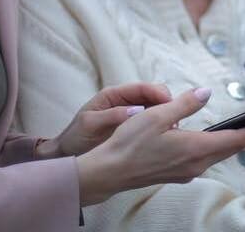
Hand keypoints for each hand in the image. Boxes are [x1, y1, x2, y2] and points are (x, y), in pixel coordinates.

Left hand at [39, 83, 173, 158]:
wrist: (69, 155)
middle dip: (167, 106)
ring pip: (156, 111)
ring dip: (166, 118)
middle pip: (153, 96)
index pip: (142, 88)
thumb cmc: (76, 137)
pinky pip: (152, 125)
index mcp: (113, 95)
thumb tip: (136, 110)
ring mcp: (131, 115)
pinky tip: (166, 139)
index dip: (159, 93)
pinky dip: (161, 129)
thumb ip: (111, 115)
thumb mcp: (90, 125)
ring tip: (174, 132)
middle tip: (175, 121)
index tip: (171, 104)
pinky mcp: (133, 129)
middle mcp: (125, 102)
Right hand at [76, 87, 244, 205]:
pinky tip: (212, 138)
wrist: (110, 172)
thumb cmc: (129, 143)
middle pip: (233, 148)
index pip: (238, 139)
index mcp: (196, 148)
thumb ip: (184, 104)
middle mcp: (197, 164)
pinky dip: (217, 146)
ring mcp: (188, 171)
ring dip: (234, 141)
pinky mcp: (178, 173)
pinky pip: (205, 157)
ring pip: (219, 154)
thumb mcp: (157, 115)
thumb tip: (205, 93)